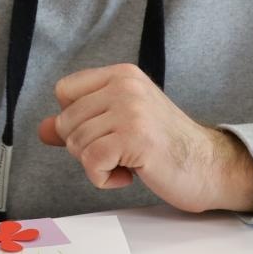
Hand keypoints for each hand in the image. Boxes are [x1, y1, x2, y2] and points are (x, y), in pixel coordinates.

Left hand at [36, 63, 252, 213]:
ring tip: (130, 161)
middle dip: (86, 147)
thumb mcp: (120, 124)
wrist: (210, 166)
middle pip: (66, 121)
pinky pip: (91, 163)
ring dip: (98, 165)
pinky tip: (130, 174)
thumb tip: (42, 129)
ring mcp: (131, 110)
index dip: (76, 119)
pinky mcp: (135, 138)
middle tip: (121, 151)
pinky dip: (103, 179)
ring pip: (76, 144)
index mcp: (121, 75)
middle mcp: (125, 86)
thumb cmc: (165, 146)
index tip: (106, 131)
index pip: (64, 91)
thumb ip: (81, 124)